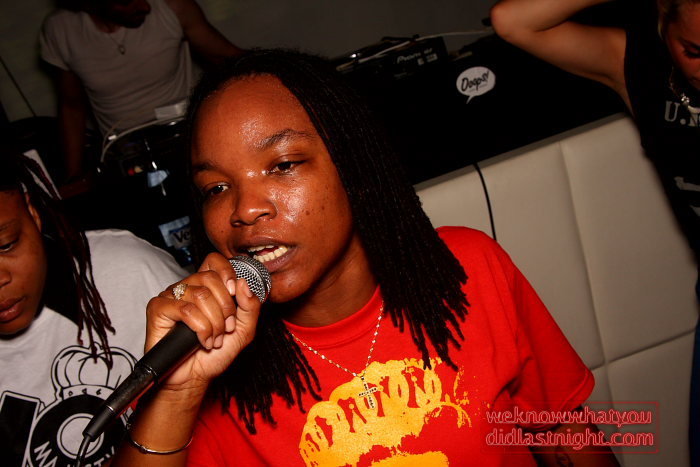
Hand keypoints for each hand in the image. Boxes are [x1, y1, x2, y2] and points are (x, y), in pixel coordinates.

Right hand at [145, 252, 261, 390]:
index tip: (233, 293)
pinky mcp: (158, 309)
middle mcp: (187, 287)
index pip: (214, 261)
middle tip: (226, 328)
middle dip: (225, 308)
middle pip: (210, 278)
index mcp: (206, 287)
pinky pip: (185, 309)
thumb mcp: (243, 330)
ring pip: (200, 296)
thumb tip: (242, 283)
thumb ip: (250, 307)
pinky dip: (200, 328)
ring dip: (214, 323)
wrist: (194, 378)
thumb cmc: (215, 354)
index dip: (227, 273)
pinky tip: (202, 341)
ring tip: (213, 339)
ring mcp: (171, 296)